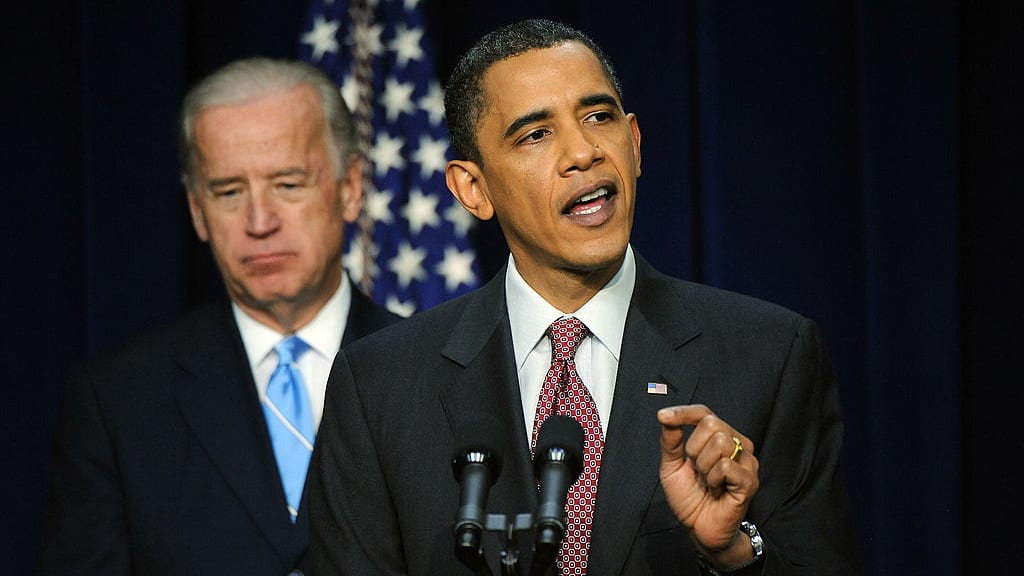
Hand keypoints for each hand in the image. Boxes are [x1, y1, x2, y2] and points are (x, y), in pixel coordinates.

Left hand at [657, 404, 759, 566]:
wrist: (700, 529)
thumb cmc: (689, 498)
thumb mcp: (672, 466)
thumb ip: (670, 441)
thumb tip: (665, 415)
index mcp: (719, 437)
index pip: (703, 413)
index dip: (683, 412)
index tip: (662, 416)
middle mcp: (737, 444)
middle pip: (711, 423)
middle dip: (694, 449)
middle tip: (698, 471)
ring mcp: (747, 461)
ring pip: (720, 443)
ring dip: (704, 467)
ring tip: (708, 482)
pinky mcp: (750, 480)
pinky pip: (725, 466)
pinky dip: (713, 480)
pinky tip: (716, 490)